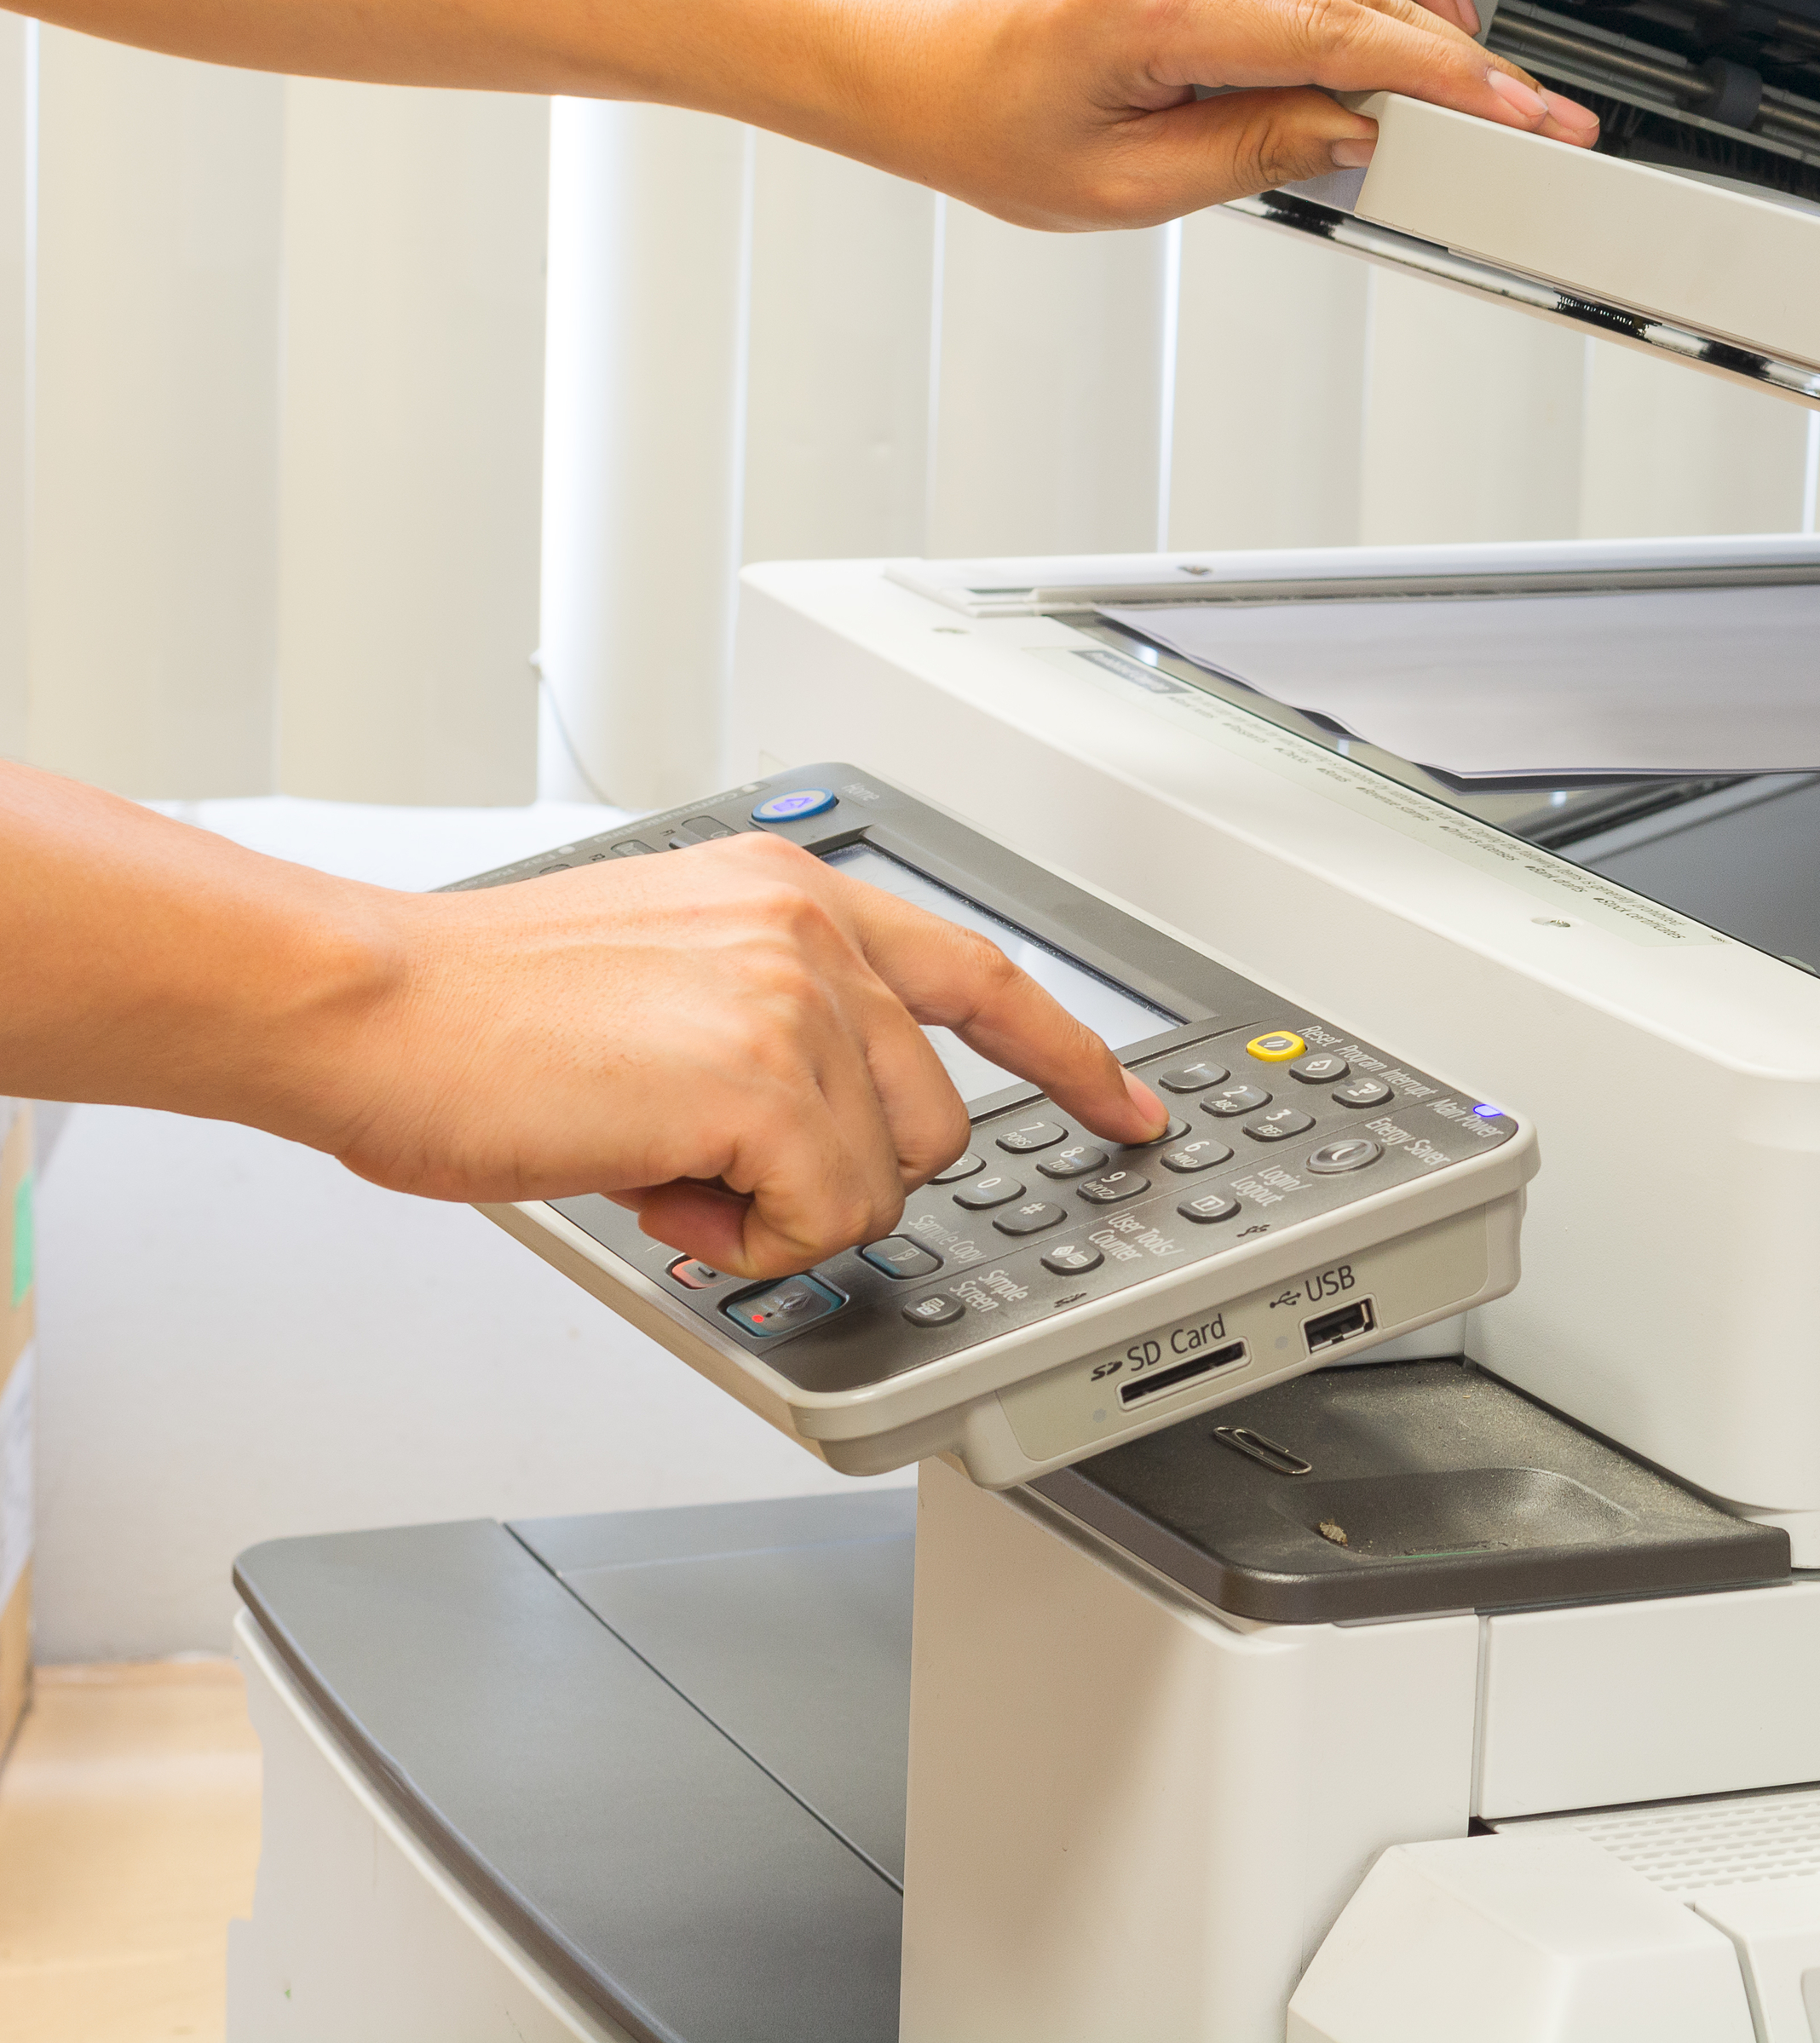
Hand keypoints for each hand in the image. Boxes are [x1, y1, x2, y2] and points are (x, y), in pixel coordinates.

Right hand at [314, 837, 1171, 1276]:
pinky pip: (825, 1220)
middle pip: (932, 1121)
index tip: (1128, 1110)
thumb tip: (821, 1136)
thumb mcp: (664, 978)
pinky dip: (745, 1242)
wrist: (373, 1011)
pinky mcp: (768, 1080)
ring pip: (884, 1181)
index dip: (1070, 1057)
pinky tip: (659, 1190)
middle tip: (707, 1166)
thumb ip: (770, 1022)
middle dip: (836, 1178)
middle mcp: (811, 929)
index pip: (981, 975)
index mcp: (790, 895)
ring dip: (780, 1210)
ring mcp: (798, 999)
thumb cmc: (477, 1016)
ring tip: (663, 1162)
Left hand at [826, 0, 1601, 229]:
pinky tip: (1411, 14)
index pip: (1343, 32)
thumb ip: (1256, 155)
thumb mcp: (1124, 188)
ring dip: (1428, 18)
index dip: (1450, 79)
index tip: (1522, 114)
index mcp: (1151, 0)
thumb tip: (1359, 133)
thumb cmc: (984, 118)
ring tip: (1468, 89)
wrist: (911, 52)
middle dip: (1463, 64)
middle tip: (1533, 124)